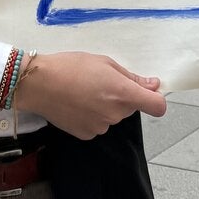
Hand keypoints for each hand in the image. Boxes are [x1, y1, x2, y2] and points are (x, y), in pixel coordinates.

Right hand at [12, 51, 165, 139]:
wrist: (40, 84)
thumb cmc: (73, 66)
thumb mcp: (104, 63)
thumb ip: (131, 77)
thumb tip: (154, 85)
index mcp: (122, 94)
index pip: (157, 106)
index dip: (156, 99)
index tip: (148, 91)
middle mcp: (115, 115)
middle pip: (131, 107)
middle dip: (123, 96)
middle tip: (101, 81)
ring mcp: (101, 127)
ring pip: (114, 115)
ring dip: (107, 106)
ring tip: (85, 91)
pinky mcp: (87, 135)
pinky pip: (99, 124)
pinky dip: (93, 115)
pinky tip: (78, 103)